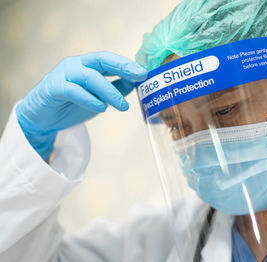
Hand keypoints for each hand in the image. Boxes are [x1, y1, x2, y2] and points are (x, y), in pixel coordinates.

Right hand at [16, 52, 147, 159]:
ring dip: (109, 91)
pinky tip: (101, 108)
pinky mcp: (53, 87)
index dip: (127, 64)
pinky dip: (89, 99)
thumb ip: (115, 88)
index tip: (144, 72)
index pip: (109, 60)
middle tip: (140, 76)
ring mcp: (63, 74)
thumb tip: (135, 82)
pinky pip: (73, 90)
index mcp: (87, 65)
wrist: (42, 118)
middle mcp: (76, 65)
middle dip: (122, 66)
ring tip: (122, 106)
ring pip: (90, 76)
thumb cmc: (71, 105)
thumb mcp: (99, 98)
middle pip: (101, 60)